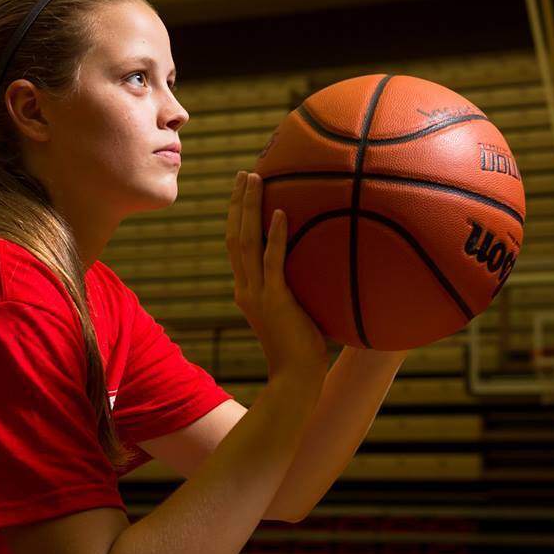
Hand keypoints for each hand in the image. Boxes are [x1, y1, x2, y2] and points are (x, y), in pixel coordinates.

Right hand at [226, 171, 328, 380]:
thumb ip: (296, 291)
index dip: (238, 217)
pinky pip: (273, 261)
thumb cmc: (301, 350)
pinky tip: (280, 212)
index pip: (237, 246)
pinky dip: (275, 236)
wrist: (295, 378)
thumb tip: (319, 269)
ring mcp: (257, 294)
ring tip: (253, 180)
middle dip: (238, 203)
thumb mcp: (294, 313)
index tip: (243, 192)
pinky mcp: (275, 300)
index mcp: (247, 291)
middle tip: (243, 174)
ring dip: (249, 209)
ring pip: (246, 242)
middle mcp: (245, 288)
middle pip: (234, 236)